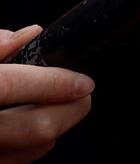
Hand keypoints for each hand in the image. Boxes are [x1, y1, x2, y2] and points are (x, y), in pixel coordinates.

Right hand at [0, 26, 93, 163]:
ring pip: (34, 149)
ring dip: (54, 127)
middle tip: (82, 95)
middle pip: (35, 127)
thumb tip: (28, 35)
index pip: (10, 85)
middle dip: (71, 109)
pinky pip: (19, 161)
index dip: (53, 82)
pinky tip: (29, 126)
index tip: (82, 81)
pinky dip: (33, 145)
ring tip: (55, 107)